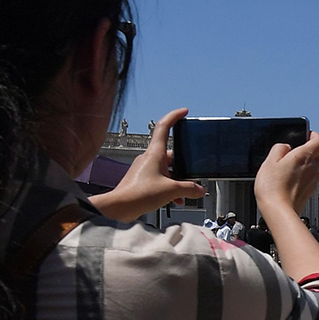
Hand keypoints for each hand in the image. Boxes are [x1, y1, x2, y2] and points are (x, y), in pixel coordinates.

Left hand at [89, 107, 205, 220]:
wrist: (120, 207)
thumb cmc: (138, 194)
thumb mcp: (171, 190)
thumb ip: (189, 188)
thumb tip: (199, 189)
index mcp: (155, 153)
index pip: (164, 127)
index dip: (174, 116)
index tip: (183, 112)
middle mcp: (149, 158)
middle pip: (171, 154)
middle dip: (183, 165)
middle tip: (192, 174)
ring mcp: (144, 169)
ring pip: (166, 169)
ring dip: (176, 179)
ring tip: (183, 192)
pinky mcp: (142, 180)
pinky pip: (160, 178)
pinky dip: (168, 186)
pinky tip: (174, 199)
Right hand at [253, 130, 318, 217]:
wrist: (279, 212)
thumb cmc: (273, 188)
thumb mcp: (269, 161)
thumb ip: (279, 148)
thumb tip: (285, 147)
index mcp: (304, 156)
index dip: (313, 134)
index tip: (306, 134)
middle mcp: (313, 168)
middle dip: (311, 149)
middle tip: (298, 149)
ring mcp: (313, 180)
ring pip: (317, 166)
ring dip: (309, 163)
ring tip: (293, 165)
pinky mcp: (310, 191)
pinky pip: (312, 178)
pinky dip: (306, 175)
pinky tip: (293, 178)